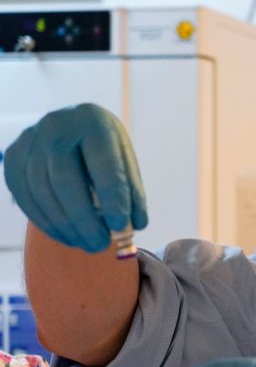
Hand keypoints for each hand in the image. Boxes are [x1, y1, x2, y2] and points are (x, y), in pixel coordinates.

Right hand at [2, 103, 147, 252]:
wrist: (72, 129)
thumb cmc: (105, 150)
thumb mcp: (125, 163)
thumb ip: (131, 193)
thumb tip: (131, 228)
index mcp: (93, 122)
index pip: (103, 163)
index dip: (112, 197)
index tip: (121, 226)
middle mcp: (57, 126)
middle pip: (64, 179)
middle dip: (83, 218)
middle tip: (100, 245)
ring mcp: (30, 140)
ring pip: (41, 190)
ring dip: (64, 225)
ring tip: (86, 244)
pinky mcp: (13, 157)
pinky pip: (25, 196)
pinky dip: (45, 222)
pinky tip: (66, 236)